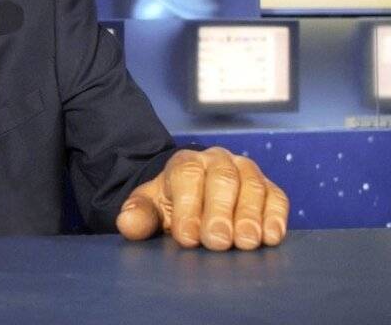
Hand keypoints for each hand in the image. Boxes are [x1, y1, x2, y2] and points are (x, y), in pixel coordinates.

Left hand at [117, 147, 288, 250]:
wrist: (195, 199)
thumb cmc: (172, 205)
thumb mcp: (150, 208)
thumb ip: (138, 215)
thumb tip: (126, 223)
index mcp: (186, 162)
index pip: (187, 175)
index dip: (188, 206)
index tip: (187, 238)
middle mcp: (219, 161)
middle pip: (223, 179)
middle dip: (220, 212)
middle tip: (218, 242)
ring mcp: (247, 172)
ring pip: (252, 187)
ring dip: (250, 216)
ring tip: (245, 243)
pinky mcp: (270, 189)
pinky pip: (277, 198)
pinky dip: (276, 217)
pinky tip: (271, 237)